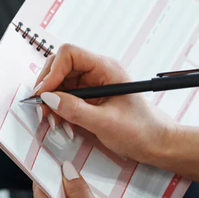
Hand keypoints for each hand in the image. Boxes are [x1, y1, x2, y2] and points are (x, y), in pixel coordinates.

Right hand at [33, 44, 176, 162]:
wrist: (156, 143)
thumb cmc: (140, 131)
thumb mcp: (105, 123)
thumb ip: (75, 110)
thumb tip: (48, 98)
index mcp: (106, 68)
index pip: (69, 54)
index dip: (52, 71)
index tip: (44, 94)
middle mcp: (98, 72)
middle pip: (61, 66)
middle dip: (48, 87)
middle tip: (42, 109)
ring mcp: (94, 84)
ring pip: (61, 83)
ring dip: (52, 101)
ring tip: (52, 121)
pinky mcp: (91, 97)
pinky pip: (68, 97)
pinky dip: (60, 109)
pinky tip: (62, 123)